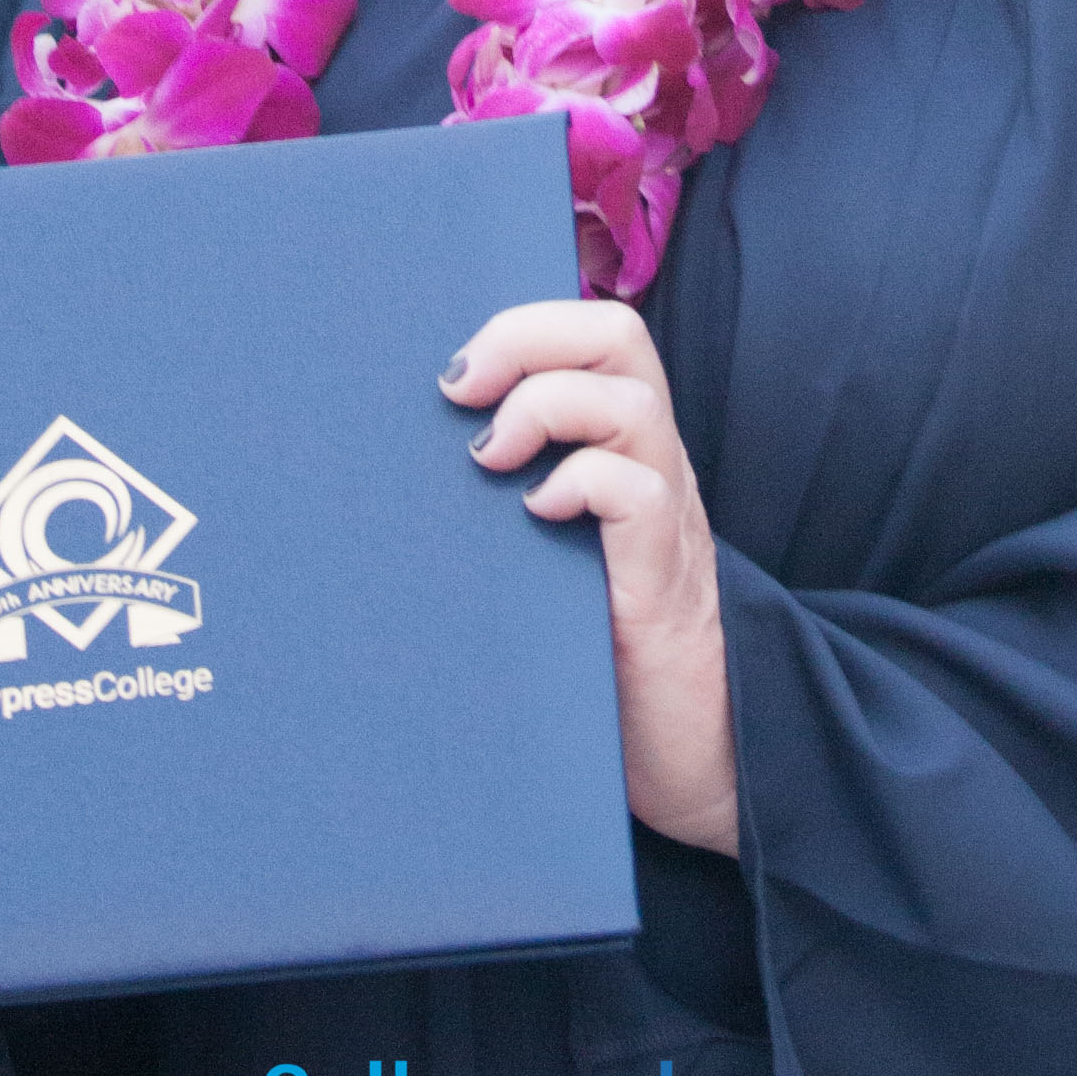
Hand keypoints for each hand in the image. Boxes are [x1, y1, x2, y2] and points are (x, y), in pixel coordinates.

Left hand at [442, 300, 737, 856]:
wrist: (684, 752)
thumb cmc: (591, 648)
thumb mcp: (540, 549)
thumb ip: (502, 496)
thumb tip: (392, 465)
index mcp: (617, 444)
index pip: (591, 331)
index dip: (524, 322)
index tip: (451, 370)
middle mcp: (648, 462)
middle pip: (617, 334)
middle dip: (529, 337)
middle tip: (461, 389)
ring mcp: (666, 517)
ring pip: (632, 400)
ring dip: (547, 406)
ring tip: (490, 459)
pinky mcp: (665, 581)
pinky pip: (641, 495)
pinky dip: (584, 486)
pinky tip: (537, 518)